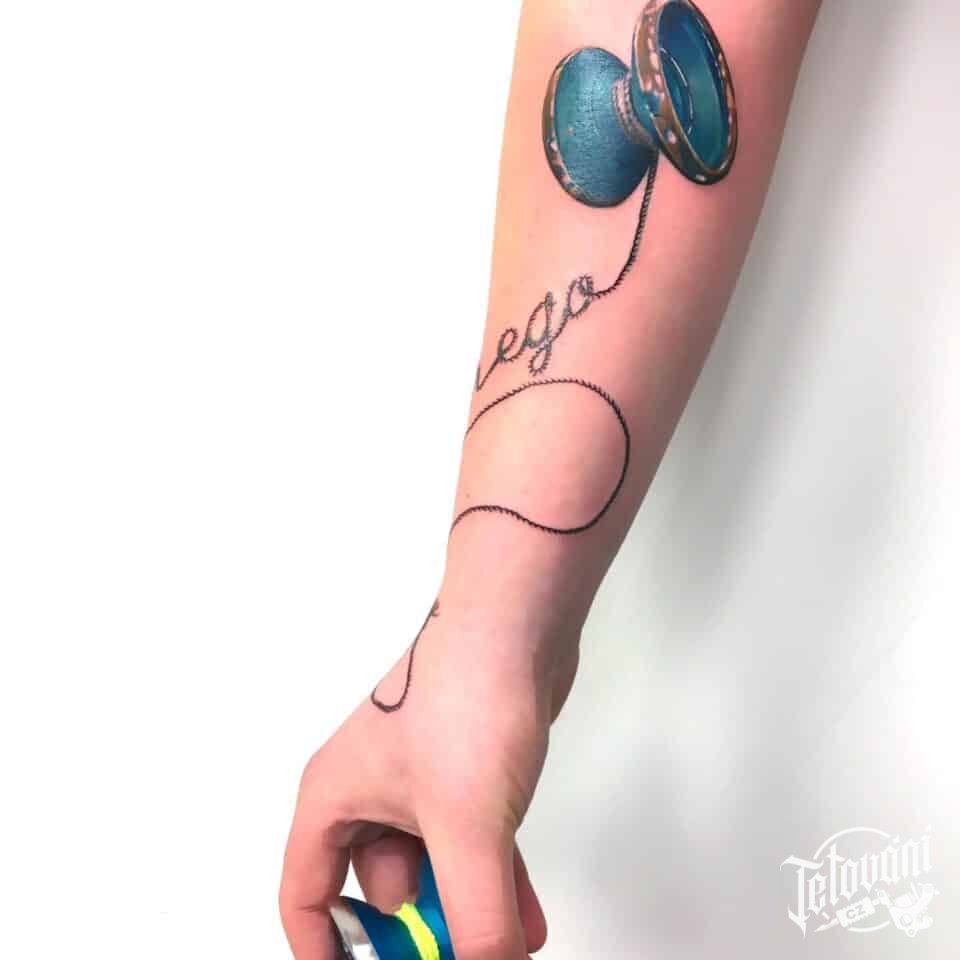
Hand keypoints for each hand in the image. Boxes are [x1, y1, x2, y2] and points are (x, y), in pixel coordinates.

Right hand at [279, 605, 579, 959]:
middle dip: (416, 935)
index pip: (306, 894)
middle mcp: (371, 791)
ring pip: (434, 867)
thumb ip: (474, 917)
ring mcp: (422, 780)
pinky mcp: (467, 770)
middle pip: (377, 890)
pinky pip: (473, 843)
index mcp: (335, 799)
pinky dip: (494, 882)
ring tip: (504, 951)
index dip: (325, 949)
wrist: (517, 626)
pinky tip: (524, 919)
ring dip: (466, 913)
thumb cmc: (462, 694)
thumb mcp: (464, 826)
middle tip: (454, 956)